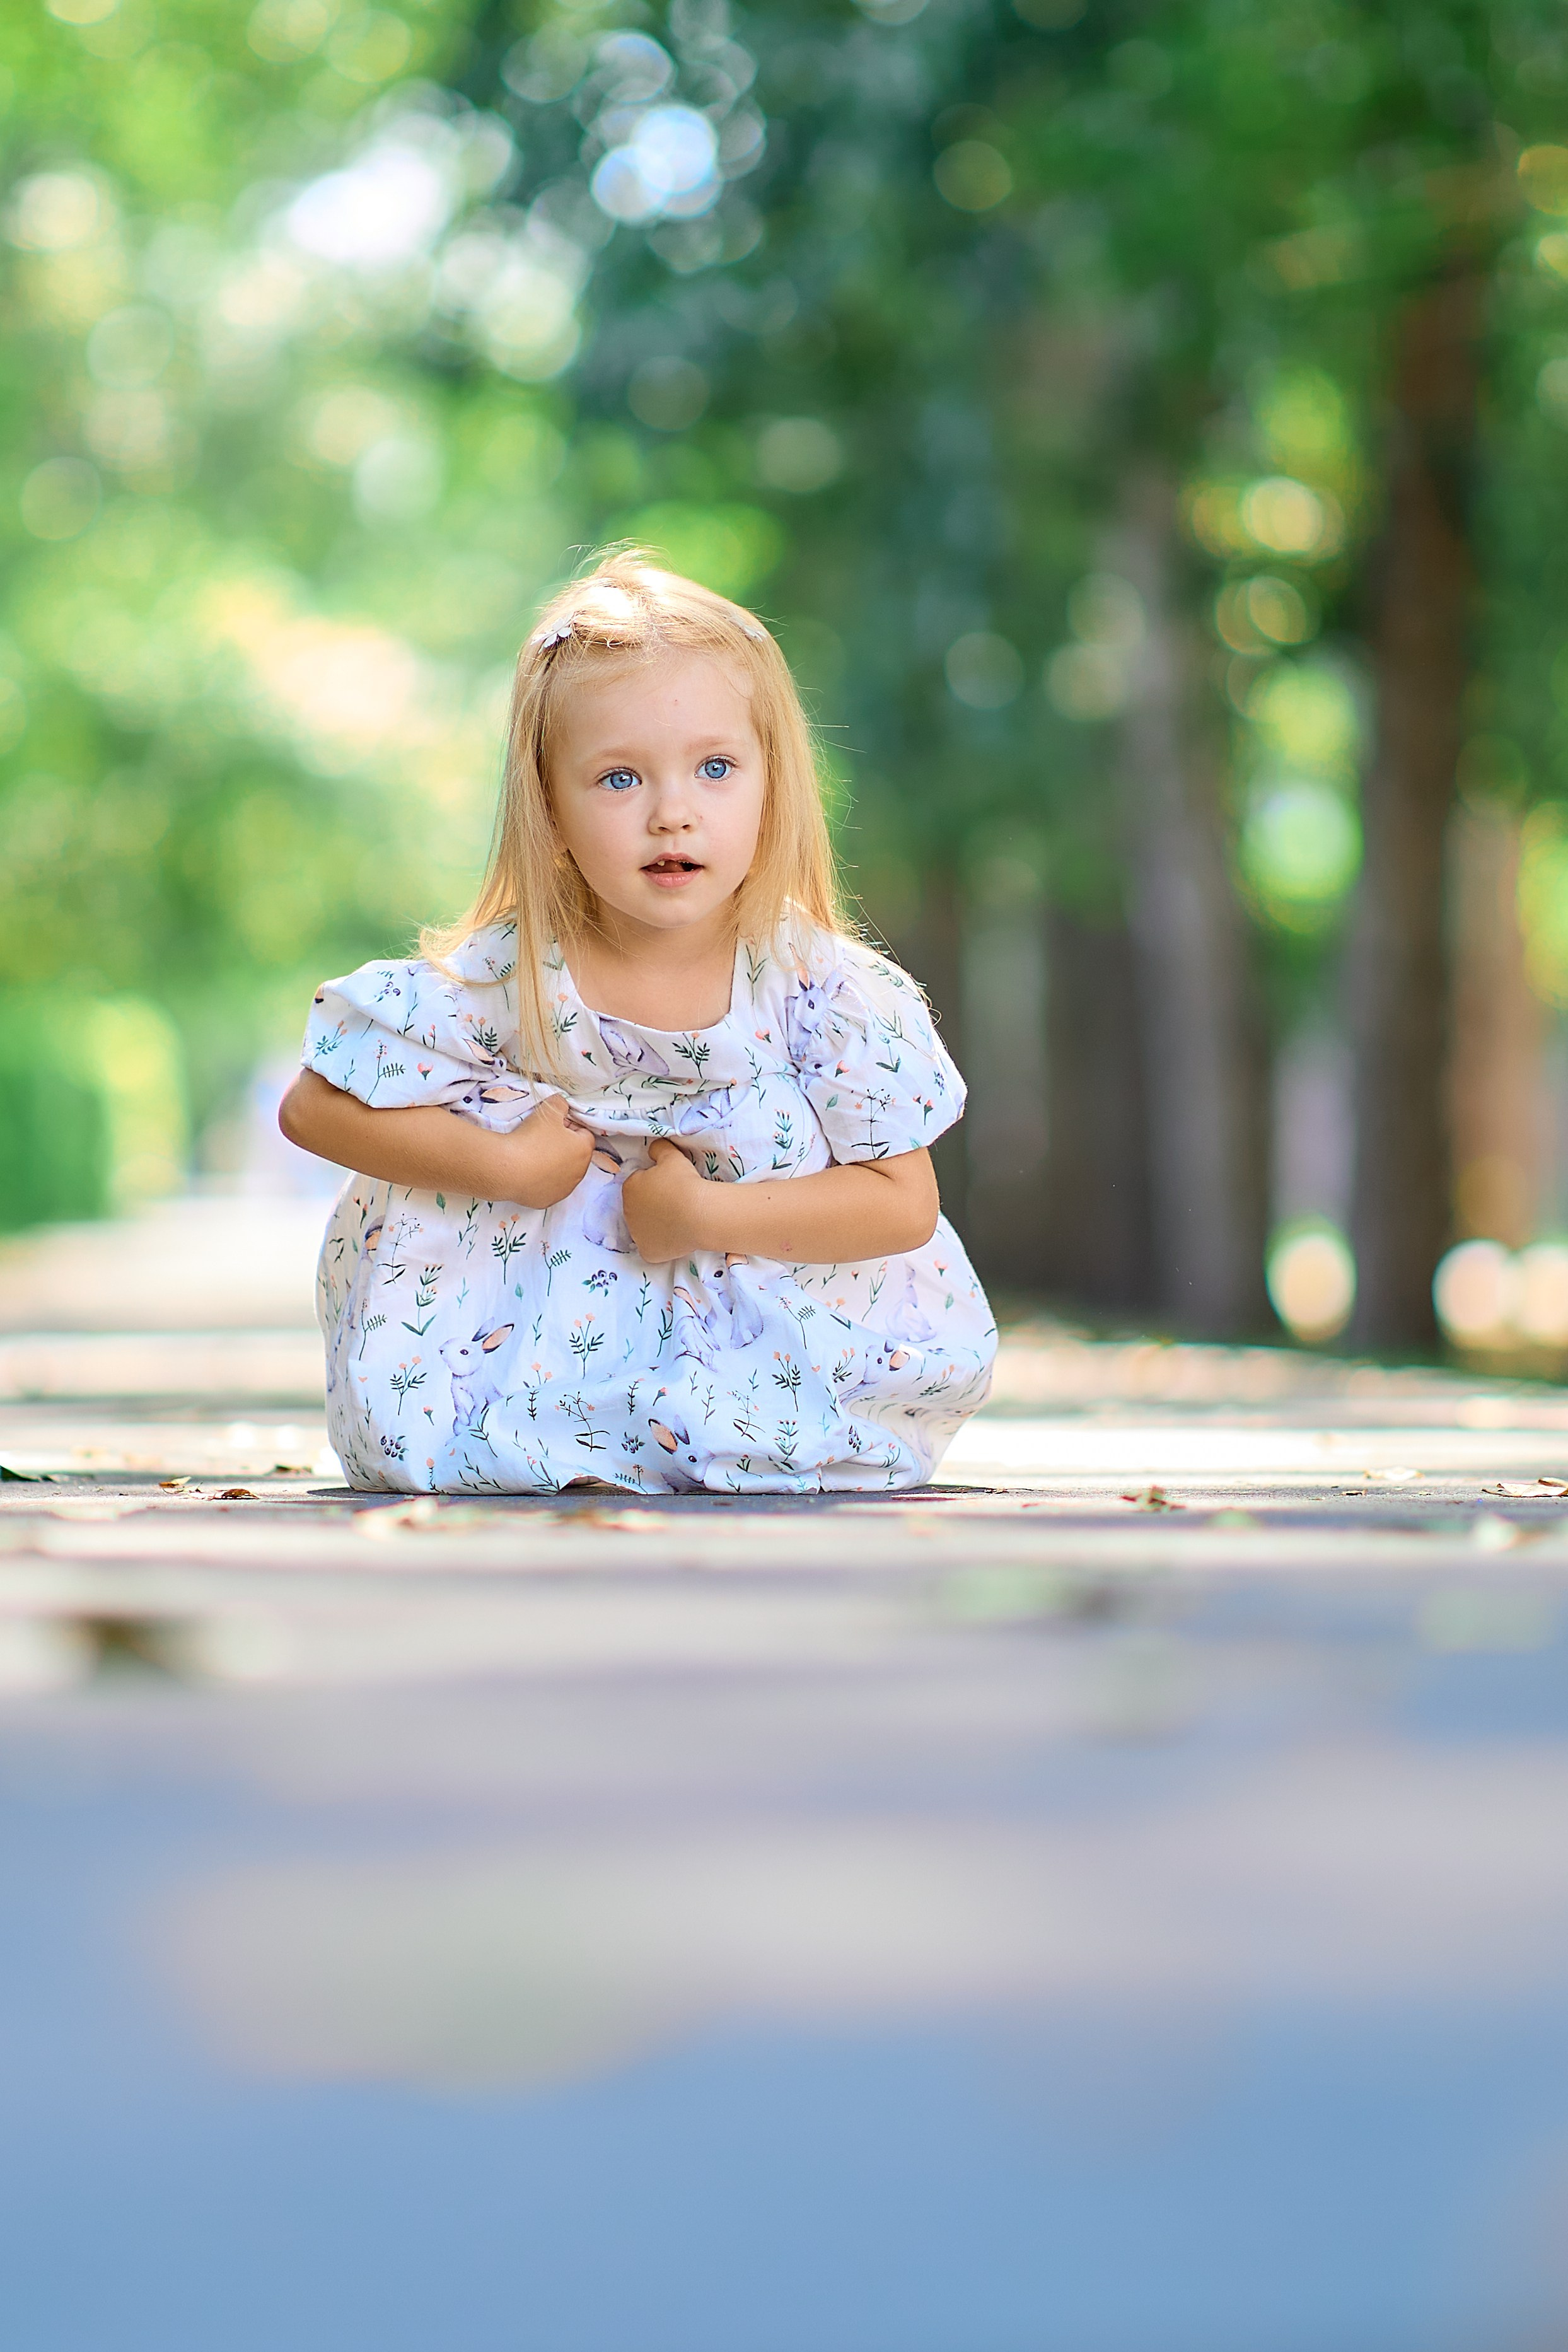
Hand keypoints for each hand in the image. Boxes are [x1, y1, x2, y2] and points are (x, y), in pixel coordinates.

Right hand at [492, 1093, 593, 1208]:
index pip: (584, 1134)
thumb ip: (561, 1103)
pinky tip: (528, 1172)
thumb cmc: (532, 1138)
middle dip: (563, 1146)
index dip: (569, 1126)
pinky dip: (541, 1180)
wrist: (508, 1169)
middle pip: (574, 1155)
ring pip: (563, 1173)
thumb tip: (563, 1105)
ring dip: (553, 1165)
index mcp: (584, 1150)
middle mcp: (579, 1173)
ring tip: (533, 1156)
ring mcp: (564, 1190)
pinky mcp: (548, 1201)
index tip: (552, 1125)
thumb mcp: (549, 1110)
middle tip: (541, 1139)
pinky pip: (548, 1187)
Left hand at [621, 1138, 714, 1262]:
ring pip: (645, 1228)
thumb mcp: (671, 1155)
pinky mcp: (648, 1252)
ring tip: (678, 1219)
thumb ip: (658, 1148)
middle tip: (675, 1202)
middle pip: (640, 1207)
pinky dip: (662, 1244)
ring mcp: (637, 1235)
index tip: (670, 1185)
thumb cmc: (684, 1183)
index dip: (655, 1183)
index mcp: (629, 1188)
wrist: (699, 1213)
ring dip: (656, 1223)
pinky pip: (653, 1247)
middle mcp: (627, 1213)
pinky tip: (676, 1236)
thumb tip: (653, 1149)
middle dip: (653, 1204)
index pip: (639, 1183)